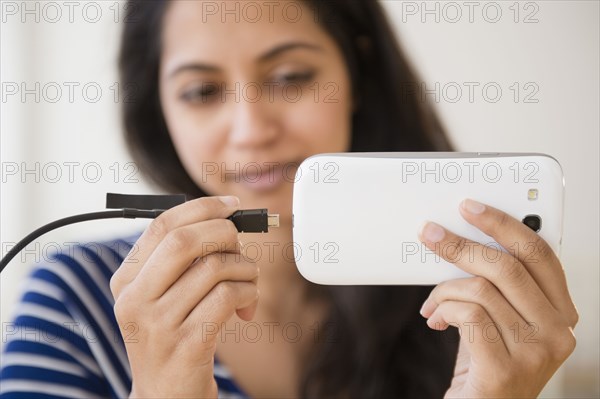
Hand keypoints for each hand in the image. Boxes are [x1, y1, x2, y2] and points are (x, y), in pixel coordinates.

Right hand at [109, 196, 258, 397]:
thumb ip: (180, 259)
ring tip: (248, 282)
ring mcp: (158, 324)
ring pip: (215, 268)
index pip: (162, 225)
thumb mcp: (161, 296)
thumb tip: (225, 219)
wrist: (166, 395)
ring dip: (245, 268)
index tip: (231, 205)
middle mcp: (134, 300)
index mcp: (126, 280)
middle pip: (186, 241)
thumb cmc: (172, 335)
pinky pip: (228, 297)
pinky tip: (247, 306)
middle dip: (225, 234)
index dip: (202, 207)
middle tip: (240, 247)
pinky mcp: (187, 344)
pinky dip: (248, 293)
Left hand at [418, 199, 577, 397]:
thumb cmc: (486, 363)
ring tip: (433, 303)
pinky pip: (469, 315)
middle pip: (509, 266)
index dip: (504, 224)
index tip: (471, 207)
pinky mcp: (505, 370)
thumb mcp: (498, 318)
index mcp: (560, 313)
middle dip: (461, 244)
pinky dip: (444, 310)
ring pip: (481, 289)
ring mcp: (535, 353)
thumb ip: (494, 285)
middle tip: (431, 234)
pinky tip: (437, 321)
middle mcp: (557, 332)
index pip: (539, 254)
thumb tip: (461, 238)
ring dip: (444, 290)